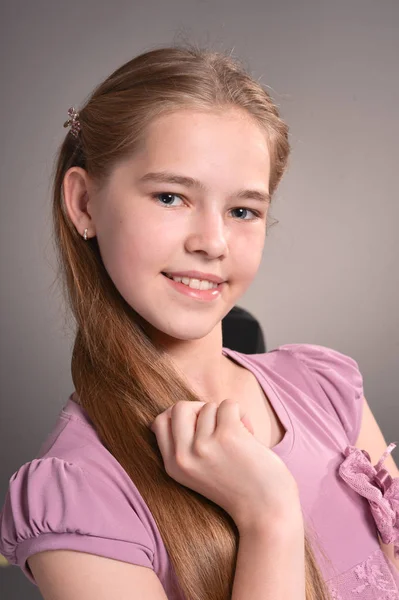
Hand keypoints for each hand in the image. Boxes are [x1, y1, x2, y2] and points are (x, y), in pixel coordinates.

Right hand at [150, 399, 299, 527]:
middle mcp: (183, 456)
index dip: (180, 416)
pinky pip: (229, 405)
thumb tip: (174, 410)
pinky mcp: (227, 436)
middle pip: (180, 407)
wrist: (266, 510)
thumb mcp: (196, 473)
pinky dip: (241, 415)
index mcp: (173, 466)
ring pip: (209, 406)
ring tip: (238, 437)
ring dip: (226, 416)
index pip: (161, 422)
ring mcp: (204, 446)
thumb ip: (183, 445)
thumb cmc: (236, 486)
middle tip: (218, 423)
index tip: (200, 423)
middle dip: (200, 408)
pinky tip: (249, 434)